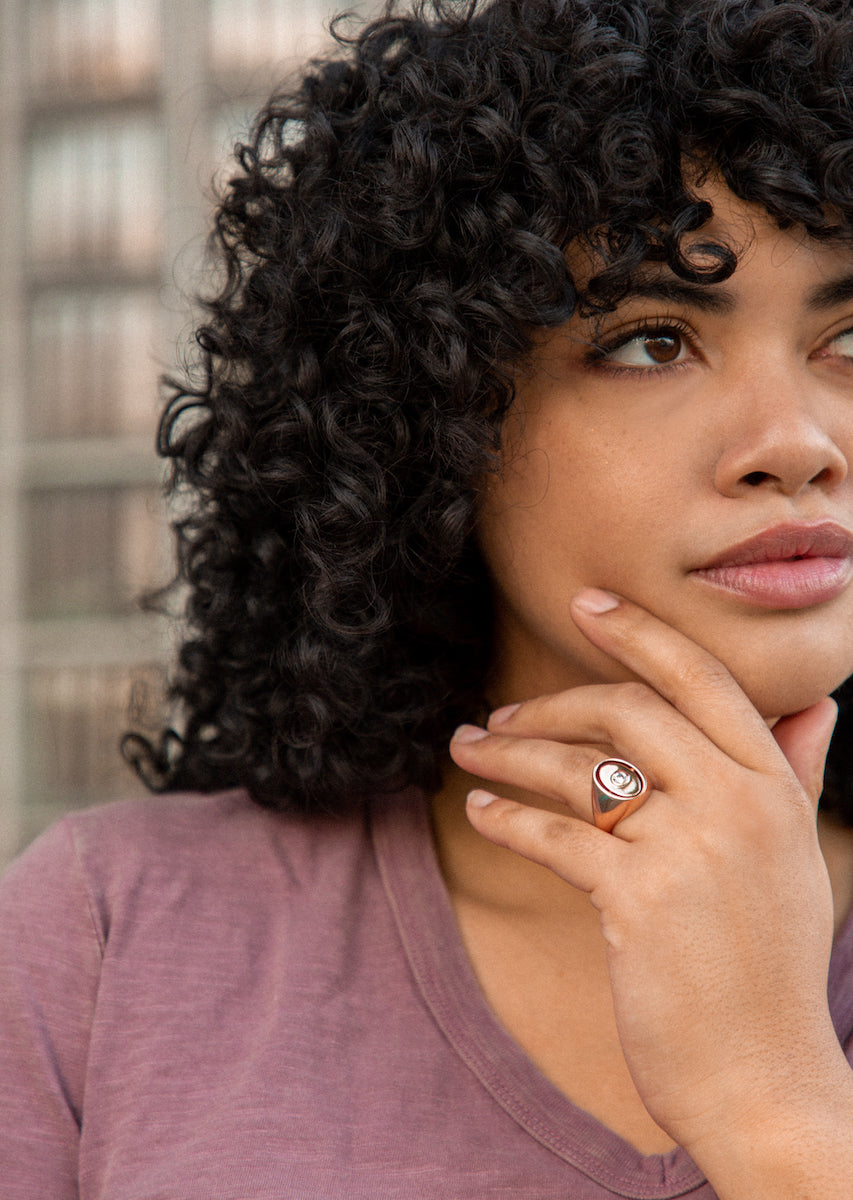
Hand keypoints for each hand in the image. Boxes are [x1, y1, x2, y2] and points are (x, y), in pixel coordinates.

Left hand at [451, 588, 852, 1193]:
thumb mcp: (796, 858)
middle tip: (498, 713)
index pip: (702, 678)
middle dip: (552, 703)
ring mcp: (689, 848)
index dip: (640, 632)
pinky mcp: (639, 898)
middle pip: (628, 709)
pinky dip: (509, 818)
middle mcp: (737, 803)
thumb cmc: (770, 967)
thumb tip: (817, 706)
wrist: (764, 1079)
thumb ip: (797, 774)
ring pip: (581, 768)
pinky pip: (556, 835)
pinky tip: (482, 812)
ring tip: (469, 751)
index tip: (587, 604)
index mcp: (773, 786)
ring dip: (511, 753)